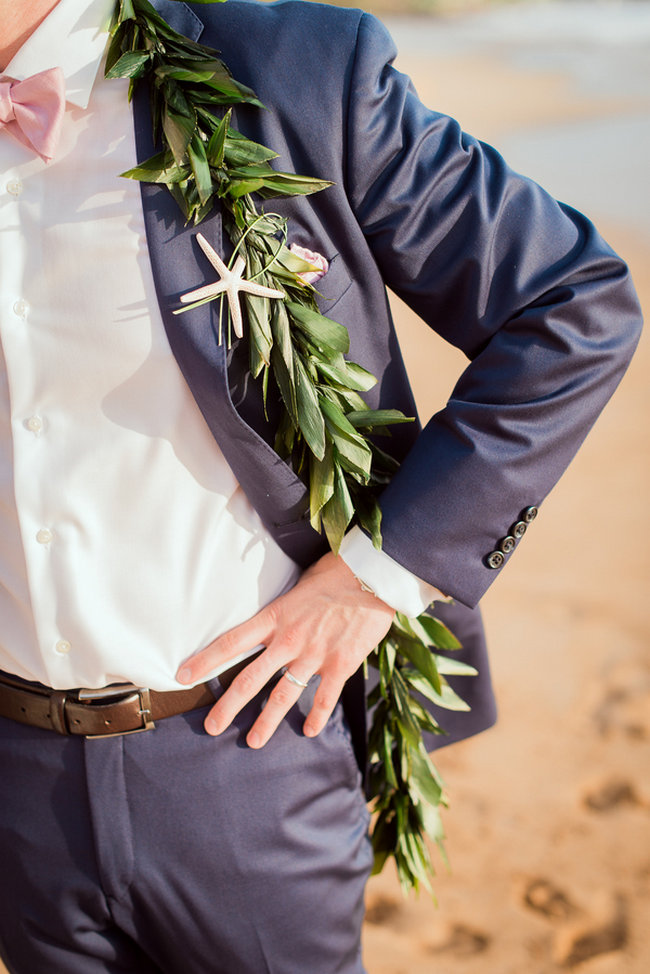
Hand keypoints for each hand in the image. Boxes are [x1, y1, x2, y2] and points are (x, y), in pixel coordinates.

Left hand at [176, 552, 394, 747]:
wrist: (373, 577)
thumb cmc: (335, 573)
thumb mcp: (297, 585)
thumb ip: (282, 607)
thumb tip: (273, 617)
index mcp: (274, 617)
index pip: (230, 642)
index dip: (204, 661)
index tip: (182, 676)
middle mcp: (289, 640)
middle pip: (249, 679)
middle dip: (227, 707)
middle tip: (211, 727)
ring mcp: (314, 655)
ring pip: (282, 696)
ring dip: (266, 722)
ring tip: (253, 741)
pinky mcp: (340, 665)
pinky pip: (324, 698)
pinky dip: (316, 717)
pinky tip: (308, 731)